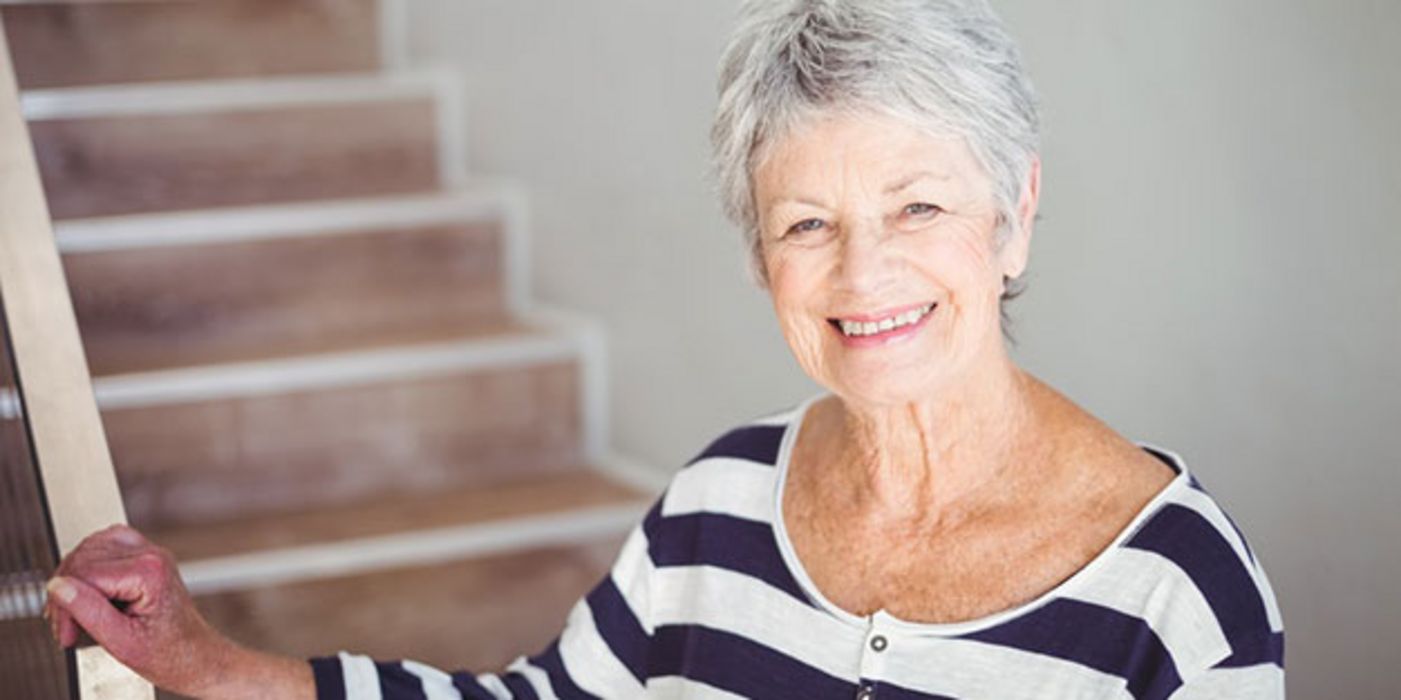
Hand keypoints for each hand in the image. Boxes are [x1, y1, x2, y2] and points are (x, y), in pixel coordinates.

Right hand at [44, 524, 312, 698]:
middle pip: (83, 558)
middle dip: (67, 595)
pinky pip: (103, 547)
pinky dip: (87, 569)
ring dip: (74, 581)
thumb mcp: (121, 642)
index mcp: (149, 572)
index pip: (84, 572)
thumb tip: (58, 586)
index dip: (66, 605)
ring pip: (88, 549)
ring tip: (77, 614)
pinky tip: (87, 593)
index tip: (67, 632)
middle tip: (68, 627)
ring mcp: (150, 553)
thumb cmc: (168, 653)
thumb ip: (88, 611)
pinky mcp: (145, 556)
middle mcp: (151, 555)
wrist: (193, 656)